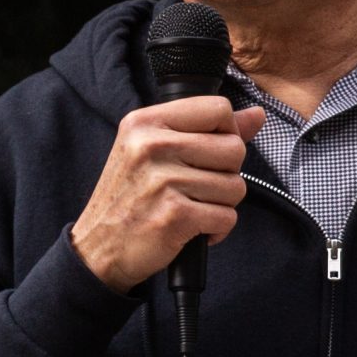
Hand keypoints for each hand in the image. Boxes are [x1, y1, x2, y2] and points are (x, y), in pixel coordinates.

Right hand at [69, 94, 248, 291]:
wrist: (99, 248)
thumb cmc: (132, 197)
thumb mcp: (156, 151)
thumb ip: (207, 130)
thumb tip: (257, 115)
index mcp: (146, 122)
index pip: (219, 108)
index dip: (228, 133)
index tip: (209, 153)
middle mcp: (152, 145)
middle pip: (234, 149)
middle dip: (227, 174)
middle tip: (198, 187)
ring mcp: (163, 180)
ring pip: (236, 186)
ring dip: (222, 205)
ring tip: (193, 208)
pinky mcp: (175, 215)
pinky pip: (227, 217)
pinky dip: (217, 230)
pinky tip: (194, 229)